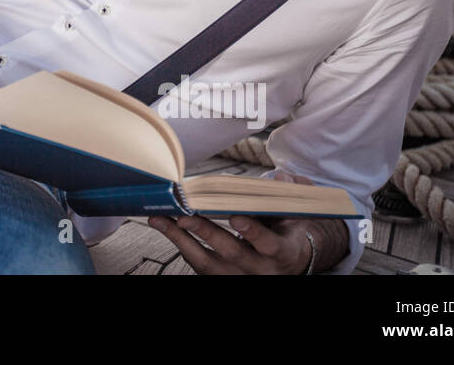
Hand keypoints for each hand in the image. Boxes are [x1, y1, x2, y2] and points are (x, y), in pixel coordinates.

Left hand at [147, 213, 312, 273]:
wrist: (284, 266)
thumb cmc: (284, 234)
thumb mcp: (293, 217)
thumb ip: (286, 197)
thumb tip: (279, 177)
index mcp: (282, 252)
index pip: (269, 245)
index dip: (253, 232)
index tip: (236, 217)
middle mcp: (259, 269)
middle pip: (232, 253)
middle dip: (207, 233)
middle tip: (185, 216)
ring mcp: (238, 276)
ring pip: (207, 263)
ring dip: (180, 239)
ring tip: (159, 219)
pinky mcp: (220, 277)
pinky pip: (196, 264)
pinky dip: (179, 243)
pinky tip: (165, 225)